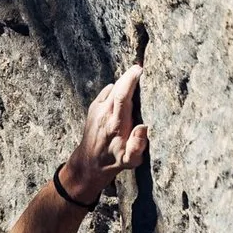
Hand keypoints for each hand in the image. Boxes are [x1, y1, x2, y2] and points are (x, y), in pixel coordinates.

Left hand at [65, 66, 149, 200]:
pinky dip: (117, 90)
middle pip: (118, 86)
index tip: (140, 69)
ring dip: (125, 83)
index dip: (130, 79)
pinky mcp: (93, 107)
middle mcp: (104, 113)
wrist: (89, 163)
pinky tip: (124, 97)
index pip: (122, 96)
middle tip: (143, 71)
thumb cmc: (114, 160)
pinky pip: (108, 91)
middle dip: (130, 75)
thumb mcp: (130, 160)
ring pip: (113, 87)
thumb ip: (137, 146)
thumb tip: (143, 127)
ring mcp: (97, 109)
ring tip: (137, 84)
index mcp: (115, 124)